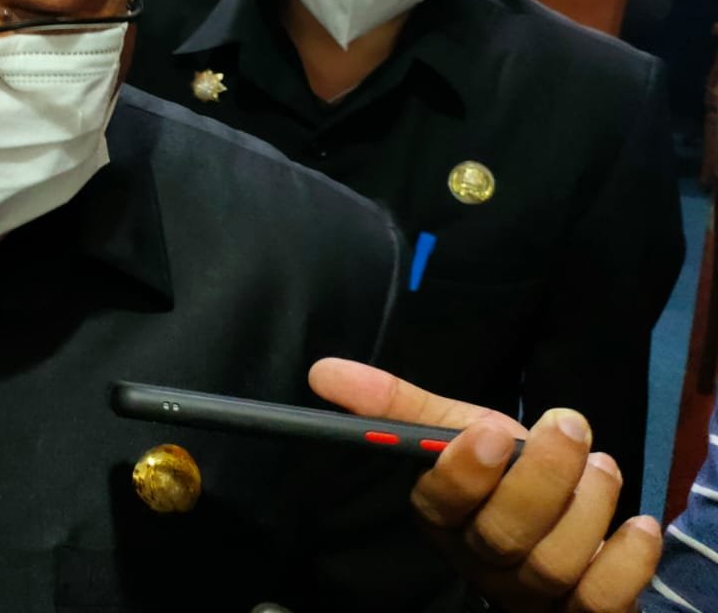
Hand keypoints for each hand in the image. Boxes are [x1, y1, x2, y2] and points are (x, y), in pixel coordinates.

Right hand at [310, 360, 660, 611]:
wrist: (563, 518)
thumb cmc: (502, 472)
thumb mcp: (456, 427)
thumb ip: (396, 403)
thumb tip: (321, 370)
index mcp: (443, 516)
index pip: (442, 504)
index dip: (466, 472)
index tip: (493, 428)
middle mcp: (482, 561)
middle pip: (504, 537)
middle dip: (542, 479)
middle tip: (569, 426)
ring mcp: (533, 592)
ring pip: (556, 564)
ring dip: (589, 505)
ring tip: (601, 465)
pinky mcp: (584, 610)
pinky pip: (605, 599)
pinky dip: (628, 559)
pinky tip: (638, 524)